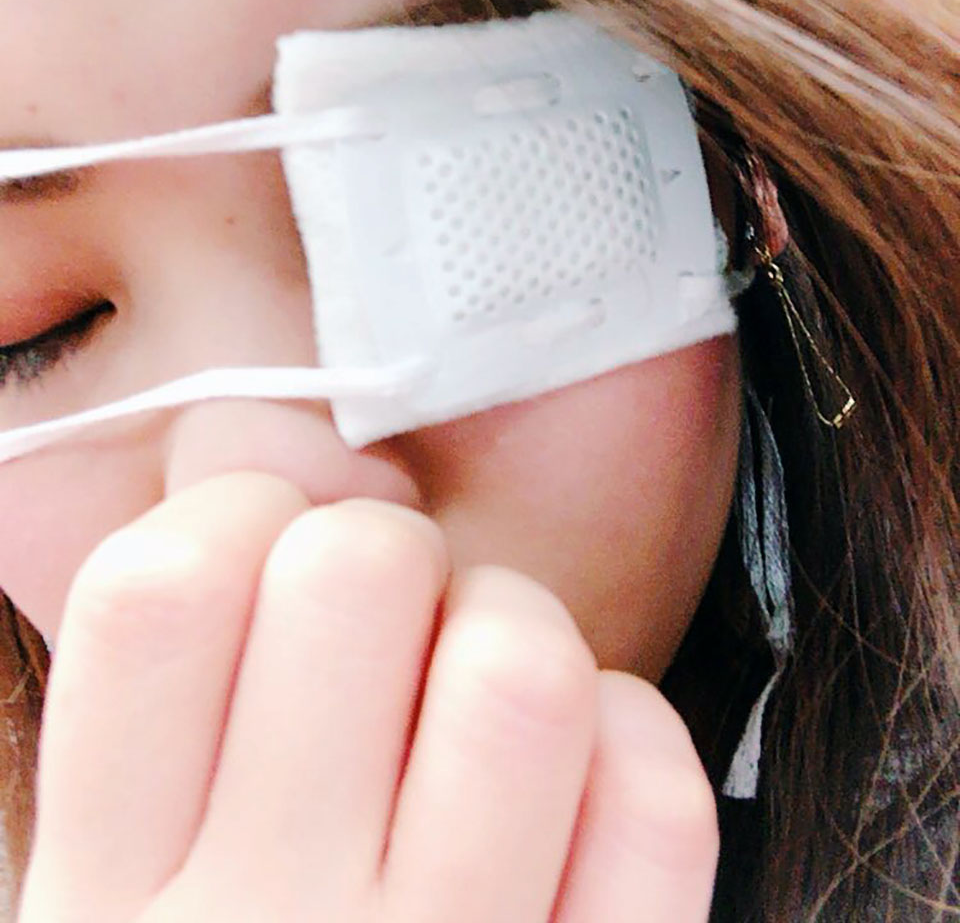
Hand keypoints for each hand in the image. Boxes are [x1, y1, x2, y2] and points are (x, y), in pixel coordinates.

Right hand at [19, 478, 718, 921]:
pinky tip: (575, 785)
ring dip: (513, 627)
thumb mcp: (112, 898)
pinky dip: (630, 737)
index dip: (231, 513)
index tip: (268, 546)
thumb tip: (272, 451)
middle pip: (356, 580)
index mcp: (109, 905)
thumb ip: (167, 690)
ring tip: (480, 689)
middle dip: (384, 551)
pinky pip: (652, 790)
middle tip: (384, 618)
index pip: (161, 588)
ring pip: (520, 667)